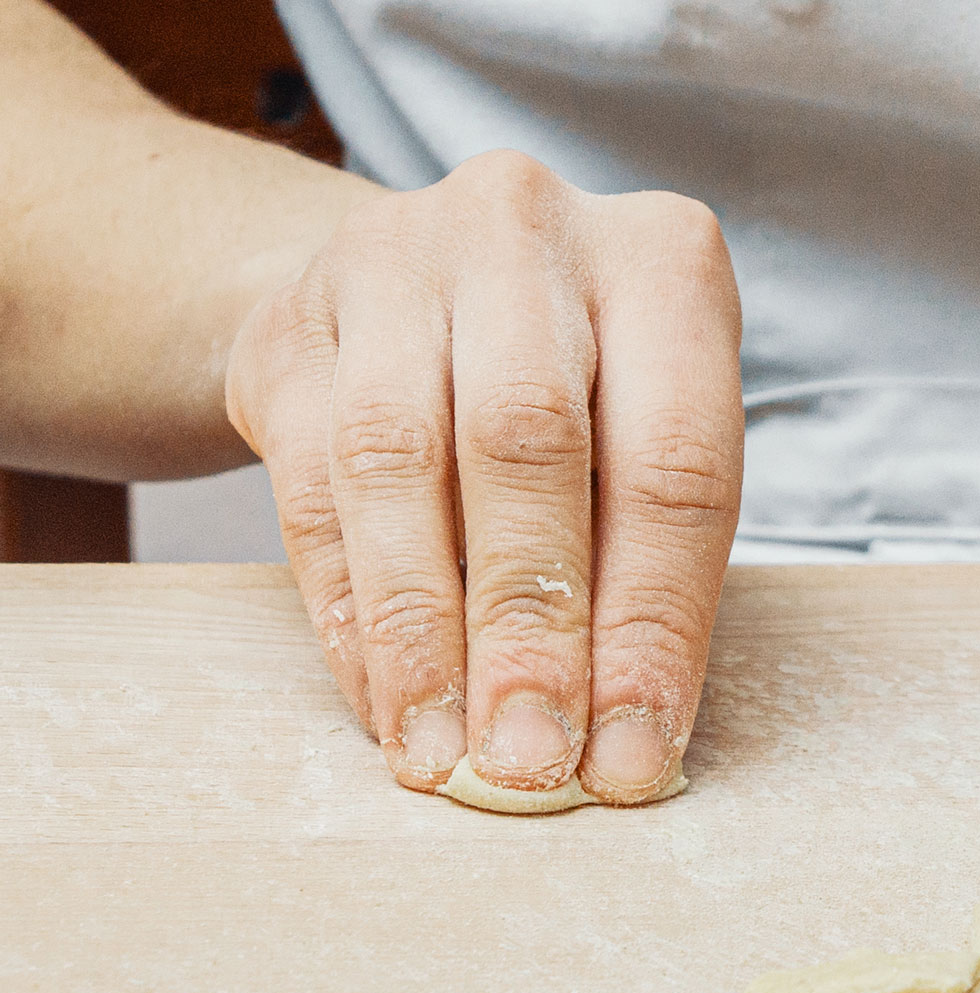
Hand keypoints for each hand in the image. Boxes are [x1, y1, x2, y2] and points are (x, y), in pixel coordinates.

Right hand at [224, 152, 744, 798]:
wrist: (411, 288)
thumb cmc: (579, 382)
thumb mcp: (648, 429)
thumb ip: (651, 561)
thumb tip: (629, 741)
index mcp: (663, 256)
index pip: (675, 461)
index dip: (653, 622)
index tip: (633, 750)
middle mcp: (529, 230)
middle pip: (532, 448)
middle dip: (532, 628)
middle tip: (529, 762)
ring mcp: (396, 258)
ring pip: (402, 464)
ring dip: (425, 634)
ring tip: (445, 754)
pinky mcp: (290, 323)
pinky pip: (315, 486)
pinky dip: (352, 611)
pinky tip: (385, 700)